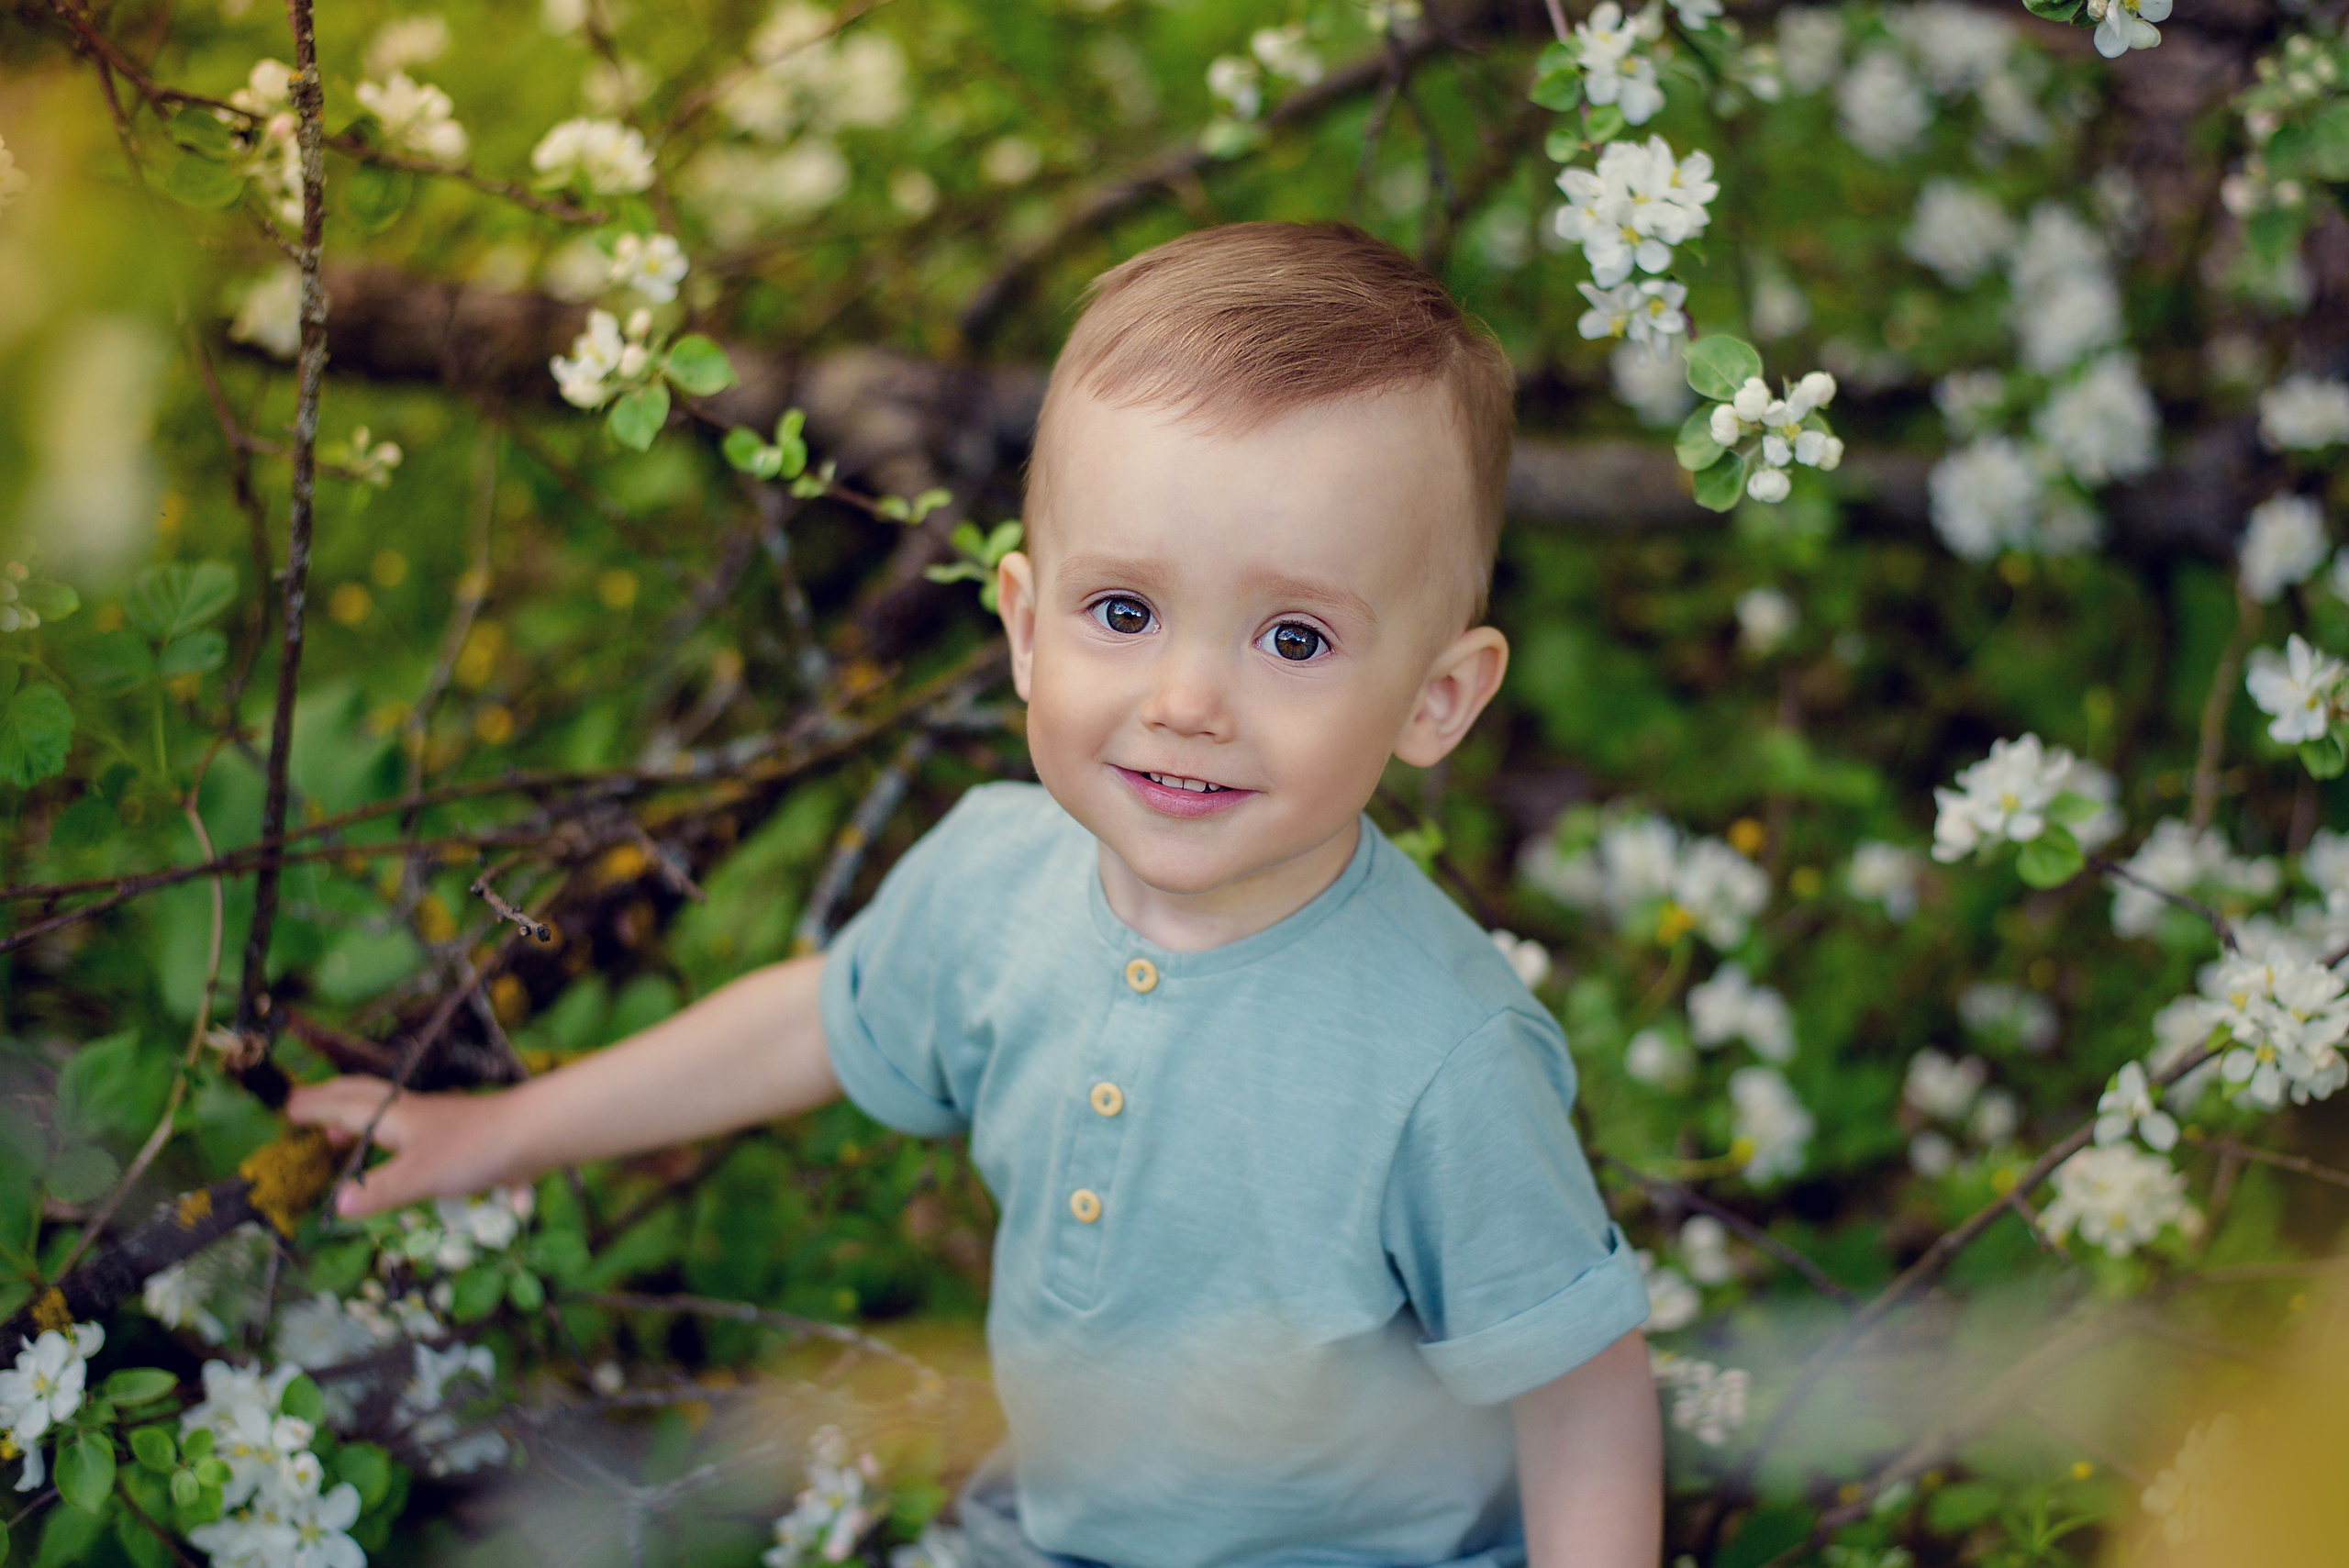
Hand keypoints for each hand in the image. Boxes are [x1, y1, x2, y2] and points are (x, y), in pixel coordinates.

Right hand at [286, 1077, 522, 1217]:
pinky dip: (385, 1132)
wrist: (535, 1134)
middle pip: (363, 1097)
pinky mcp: (456, 1133)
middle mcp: (412, 1112)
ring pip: (385, 1110)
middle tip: (303, 1109)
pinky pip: (406, 1126)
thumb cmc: (475, 1150)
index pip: (345, 1107)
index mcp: (395, 1117)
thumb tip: (338, 1206)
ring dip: (356, 1117)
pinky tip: (395, 1151)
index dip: (315, 1108)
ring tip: (337, 1138)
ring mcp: (436, 1120)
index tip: (286, 1108)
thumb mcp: (421, 1175)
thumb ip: (380, 1190)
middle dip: (330, 1101)